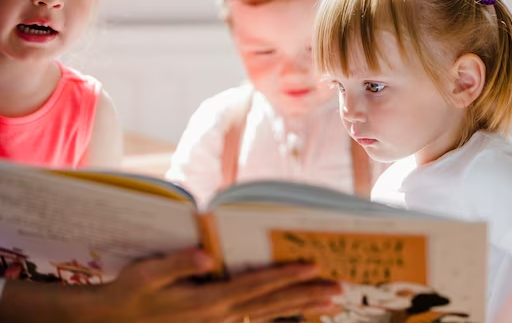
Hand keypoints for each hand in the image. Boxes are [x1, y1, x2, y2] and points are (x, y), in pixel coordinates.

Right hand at [0, 248, 340, 322]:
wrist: (115, 322)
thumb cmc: (130, 294)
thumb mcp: (146, 275)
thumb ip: (176, 263)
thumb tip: (206, 254)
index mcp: (207, 301)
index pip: (255, 286)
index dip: (284, 276)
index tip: (311, 267)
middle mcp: (219, 315)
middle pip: (271, 304)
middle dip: (306, 295)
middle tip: (336, 290)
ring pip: (269, 315)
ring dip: (301, 308)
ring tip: (329, 304)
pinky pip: (256, 320)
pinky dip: (280, 315)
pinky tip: (296, 312)